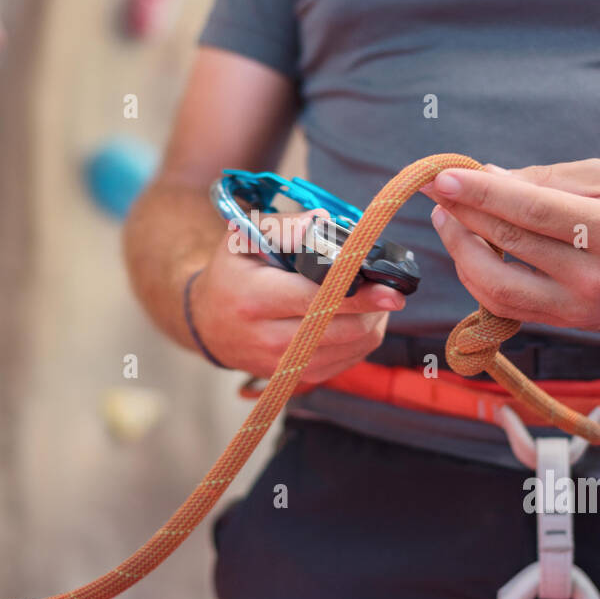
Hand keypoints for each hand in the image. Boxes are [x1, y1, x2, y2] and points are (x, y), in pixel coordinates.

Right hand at [189, 210, 405, 380]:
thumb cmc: (232, 273)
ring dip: (373, 324)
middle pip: (339, 329)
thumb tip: (325, 220)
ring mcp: (282, 365)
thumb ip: (285, 227)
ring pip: (349, 350)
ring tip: (377, 300)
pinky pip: (345, 363)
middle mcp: (267, 339)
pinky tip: (362, 319)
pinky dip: (362, 340)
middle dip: (373, 309)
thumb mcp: (243, 239)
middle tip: (391, 289)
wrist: (208, 323)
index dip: (357, 295)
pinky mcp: (295, 378)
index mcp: (254, 299)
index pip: (316, 300)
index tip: (388, 288)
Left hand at [423, 159, 599, 330]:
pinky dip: (478, 278)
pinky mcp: (567, 324)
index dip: (480, 192)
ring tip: (447, 220)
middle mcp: (593, 274)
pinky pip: (506, 305)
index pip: (529, 209)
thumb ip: (546, 177)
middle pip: (509, 243)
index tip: (443, 176)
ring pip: (497, 285)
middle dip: (462, 214)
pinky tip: (468, 251)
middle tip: (436, 190)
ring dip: (461, 251)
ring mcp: (578, 307)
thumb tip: (489, 175)